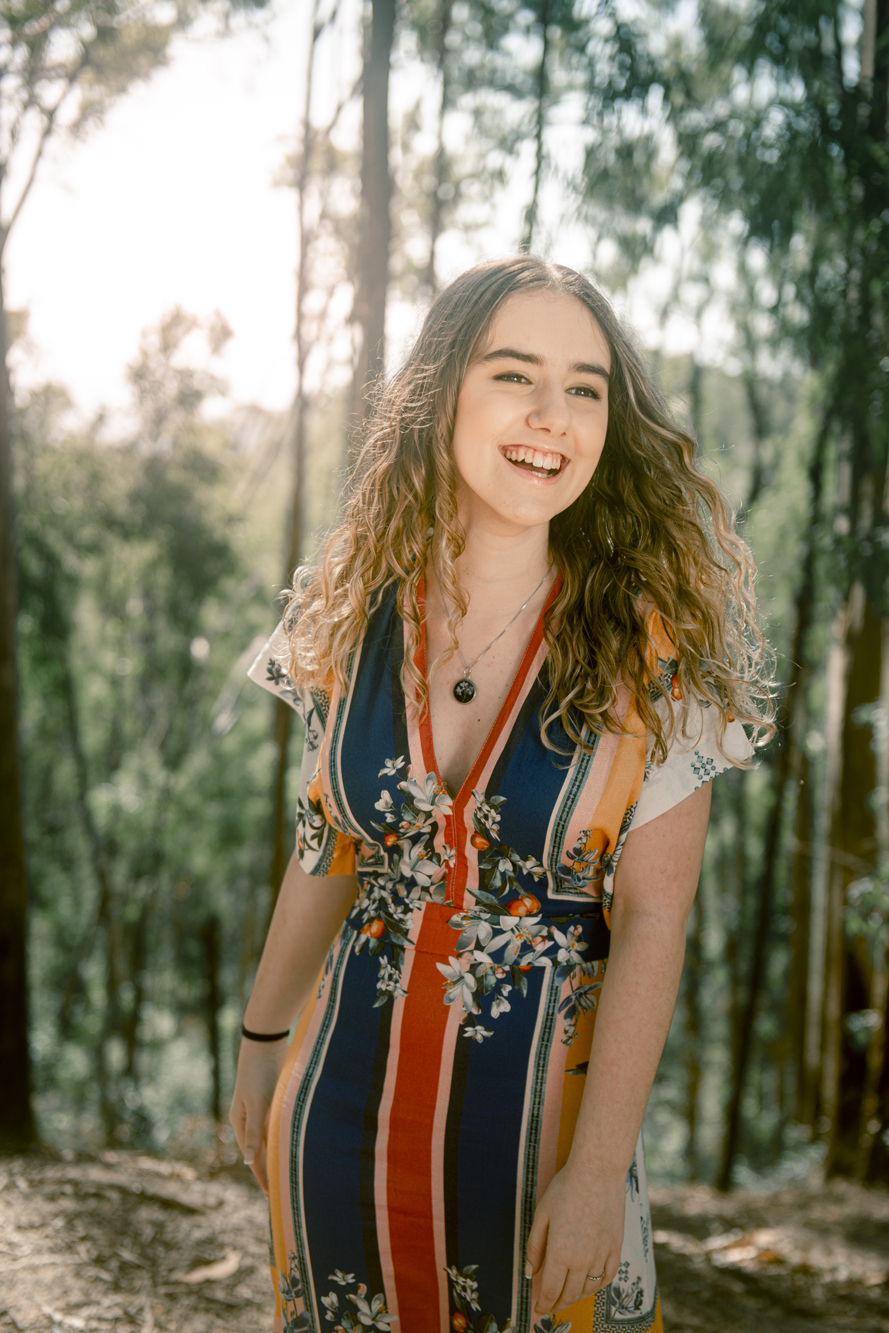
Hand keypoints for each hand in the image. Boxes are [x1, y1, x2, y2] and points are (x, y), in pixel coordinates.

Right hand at [228, 1037, 288, 1196]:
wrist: (265, 1043)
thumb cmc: (258, 1073)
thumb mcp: (257, 1103)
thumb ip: (255, 1132)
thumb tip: (247, 1162)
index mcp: (241, 1123)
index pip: (252, 1157)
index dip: (262, 1176)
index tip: (272, 1196)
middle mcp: (250, 1119)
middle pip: (260, 1151)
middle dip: (271, 1169)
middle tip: (284, 1191)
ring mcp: (261, 1109)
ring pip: (270, 1138)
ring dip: (279, 1153)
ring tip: (291, 1172)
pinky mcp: (272, 1099)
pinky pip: (278, 1125)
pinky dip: (284, 1137)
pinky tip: (293, 1144)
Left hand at [525, 1164, 624, 1313]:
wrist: (598, 1172)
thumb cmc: (565, 1189)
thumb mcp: (542, 1215)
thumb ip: (535, 1247)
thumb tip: (530, 1272)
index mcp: (560, 1253)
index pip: (550, 1291)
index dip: (543, 1304)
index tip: (539, 1309)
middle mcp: (582, 1260)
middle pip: (569, 1295)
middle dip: (557, 1304)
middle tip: (550, 1307)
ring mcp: (601, 1255)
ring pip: (588, 1289)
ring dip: (576, 1297)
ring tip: (567, 1297)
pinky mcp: (616, 1248)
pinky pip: (607, 1277)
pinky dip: (597, 1286)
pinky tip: (590, 1285)